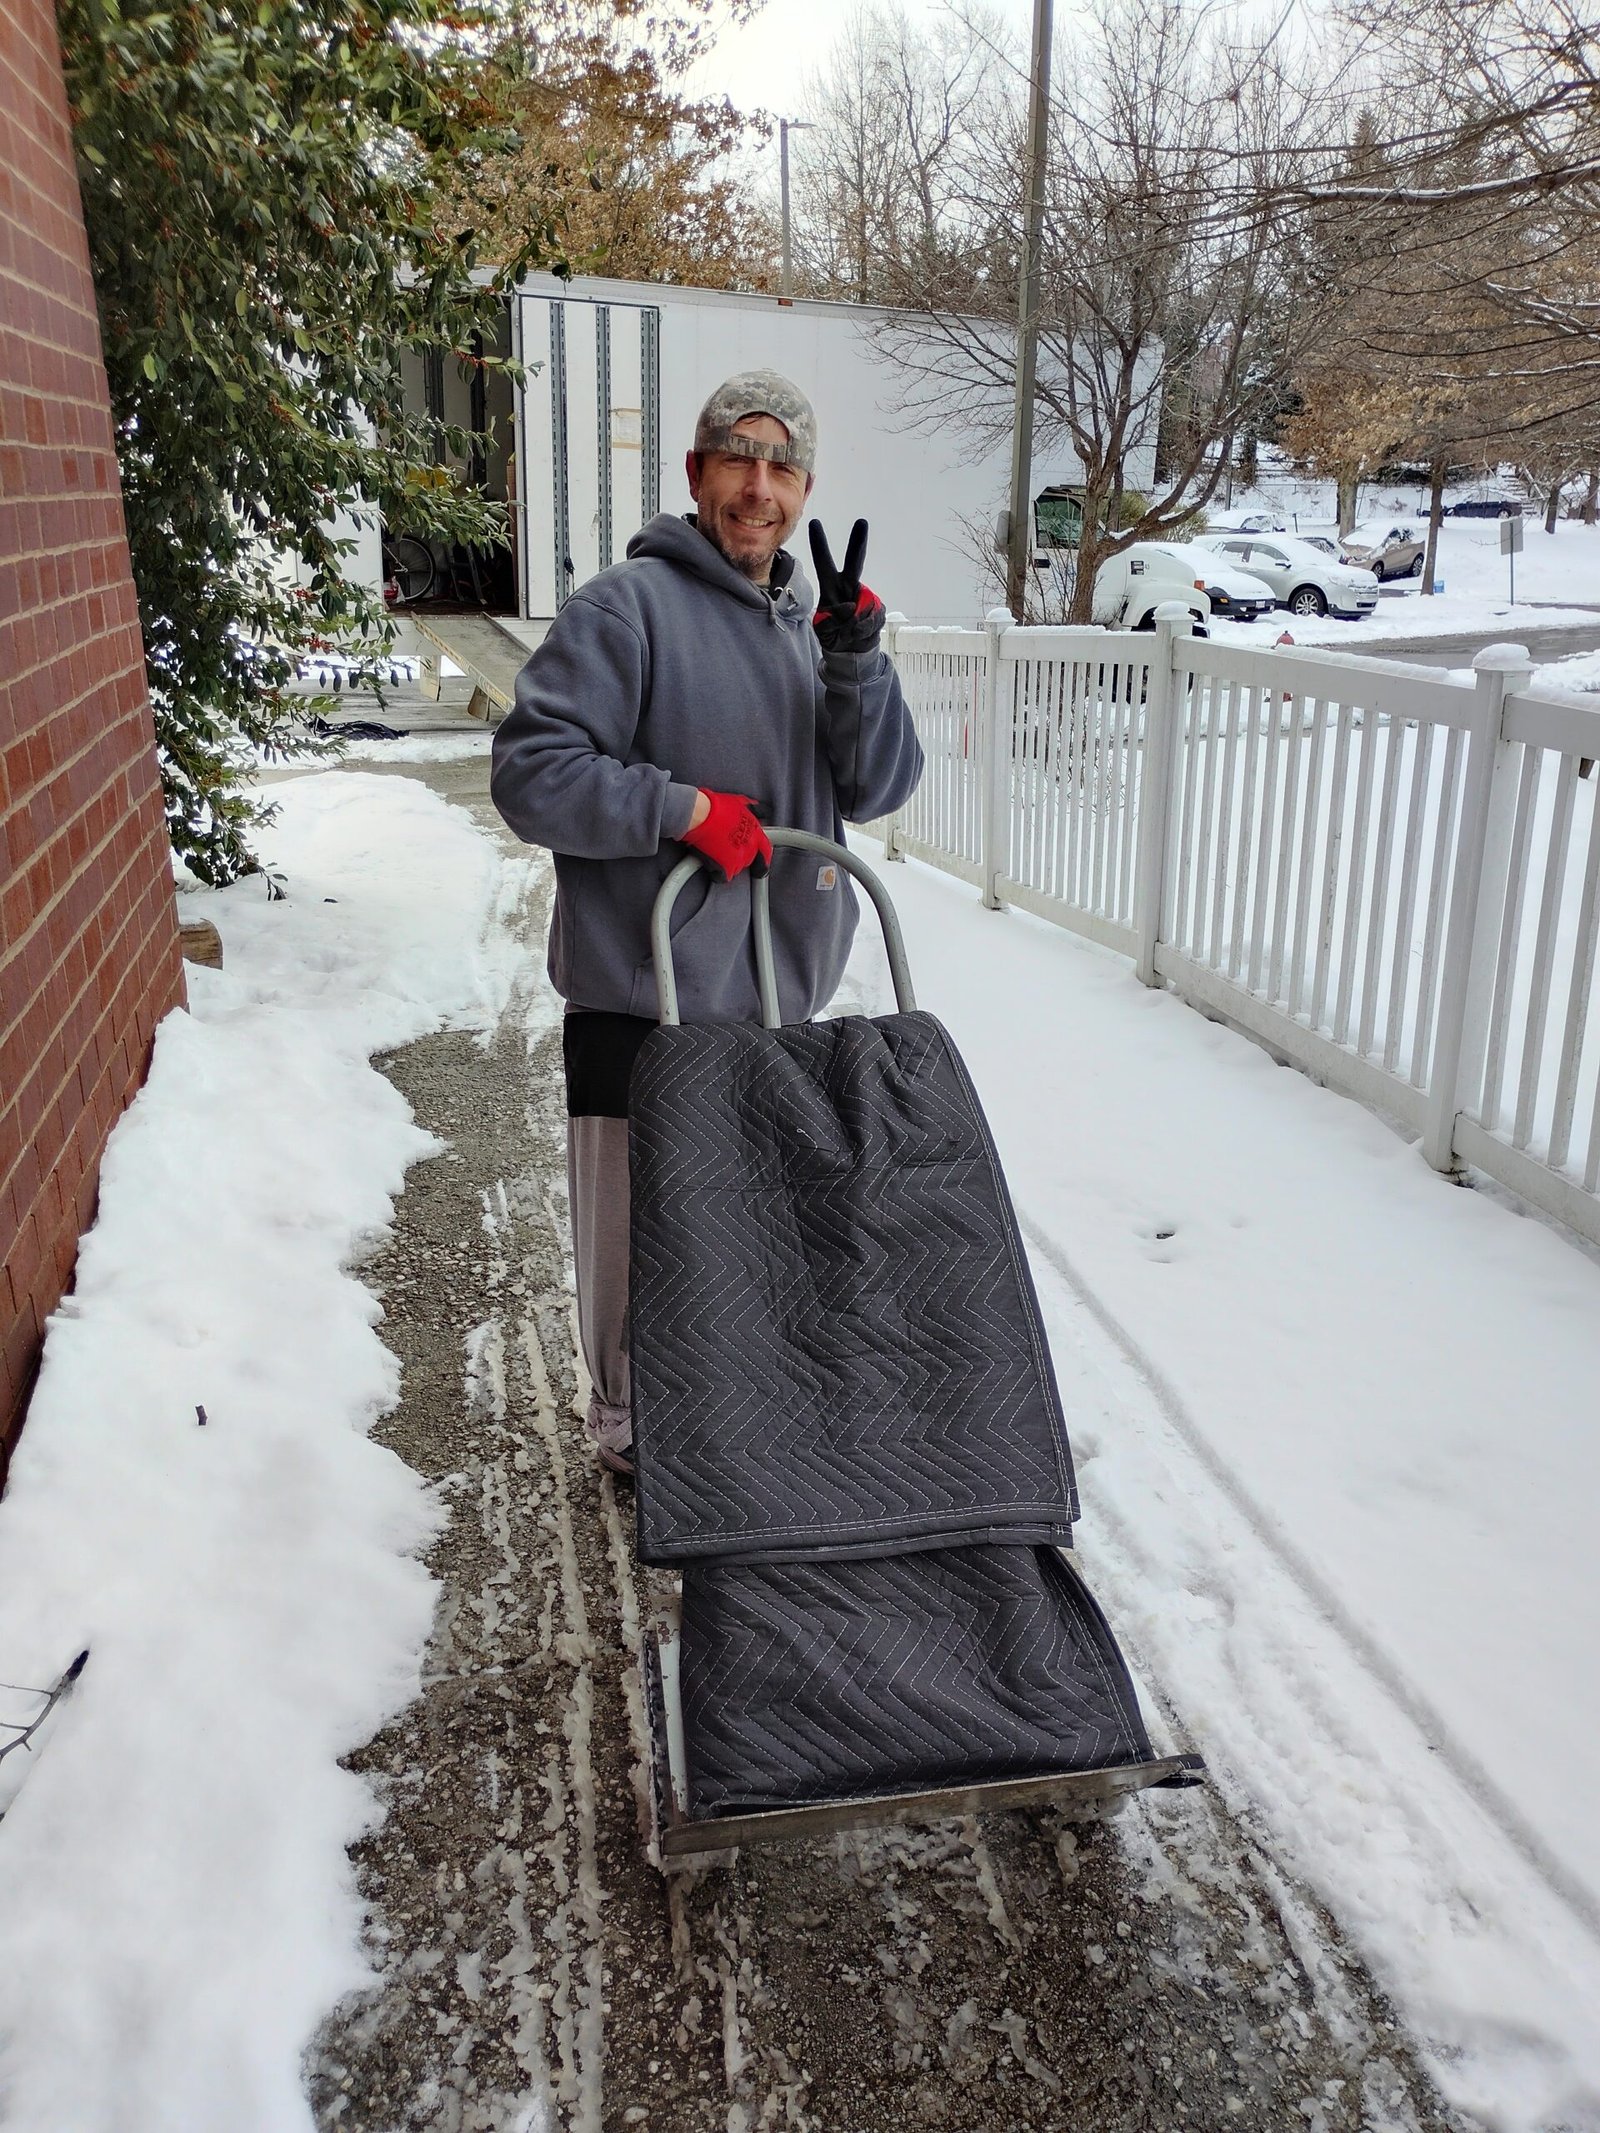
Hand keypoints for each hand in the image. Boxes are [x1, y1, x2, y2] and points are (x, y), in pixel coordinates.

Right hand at [681, 790, 772, 881]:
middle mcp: (750, 847)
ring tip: (716, 854)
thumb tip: (756, 807)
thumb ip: (749, 808)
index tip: (762, 864)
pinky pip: (722, 877)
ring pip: (736, 869)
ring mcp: (738, 858)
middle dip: (740, 857)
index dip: (764, 858)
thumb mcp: (737, 802)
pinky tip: (710, 864)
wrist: (699, 813)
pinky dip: (717, 873)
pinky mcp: (724, 867)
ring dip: (728, 864)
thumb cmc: (715, 805)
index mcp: (755, 832)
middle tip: (728, 851)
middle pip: (749, 860)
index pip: (766, 849)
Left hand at [808, 518, 885, 655]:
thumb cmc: (834, 635)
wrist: (852, 651)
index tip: (814, 522)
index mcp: (830, 586)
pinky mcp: (878, 608)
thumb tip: (850, 607)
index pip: (823, 563)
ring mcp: (865, 596)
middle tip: (861, 522)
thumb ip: (832, 618)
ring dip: (854, 624)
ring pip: (863, 604)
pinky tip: (860, 634)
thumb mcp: (824, 629)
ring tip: (848, 633)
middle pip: (855, 562)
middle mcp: (849, 586)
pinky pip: (872, 618)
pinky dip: (864, 630)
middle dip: (858, 542)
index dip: (819, 544)